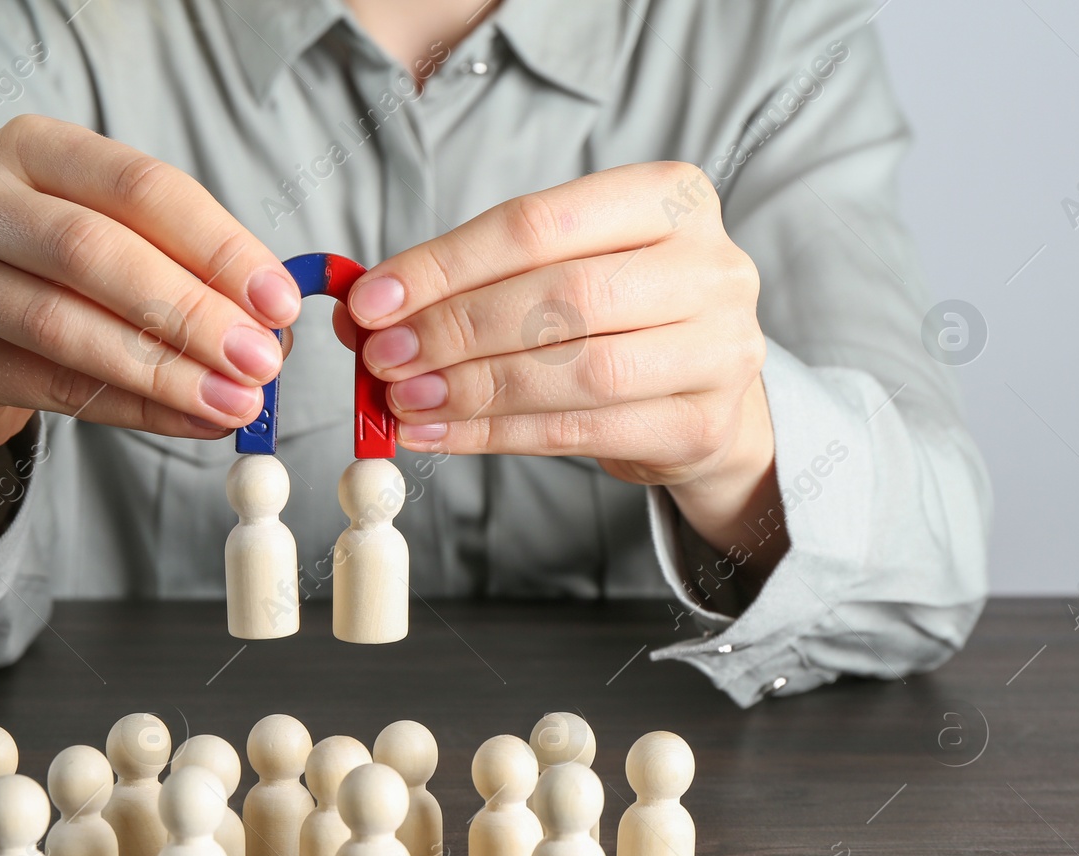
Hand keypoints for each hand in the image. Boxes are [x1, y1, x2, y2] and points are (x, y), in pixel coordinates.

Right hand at [0, 115, 300, 539]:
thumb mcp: (115, 252)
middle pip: (92, 249)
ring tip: (231, 401)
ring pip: (61, 323)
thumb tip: (271, 324)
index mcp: (32, 148)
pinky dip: (131, 406)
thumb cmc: (50, 285)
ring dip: (162, 369)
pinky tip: (187, 419)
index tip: (279, 302)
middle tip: (259, 360)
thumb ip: (184, 272)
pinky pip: (48, 385)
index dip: (217, 245)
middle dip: (190, 311)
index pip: (139, 185)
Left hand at [341, 161, 784, 573]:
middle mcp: (709, 267)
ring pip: (576, 371)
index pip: (539, 223)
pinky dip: (496, 435)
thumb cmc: (618, 317)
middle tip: (383, 357)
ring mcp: (718, 349)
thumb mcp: (557, 270)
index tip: (372, 300)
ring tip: (405, 400)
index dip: (446, 264)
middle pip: (562, 295)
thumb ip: (471, 280)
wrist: (704, 393)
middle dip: (456, 329)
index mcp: (669, 198)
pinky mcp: (699, 424)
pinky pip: (579, 432)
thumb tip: (360, 311)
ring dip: (473, 388)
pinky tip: (441, 433)